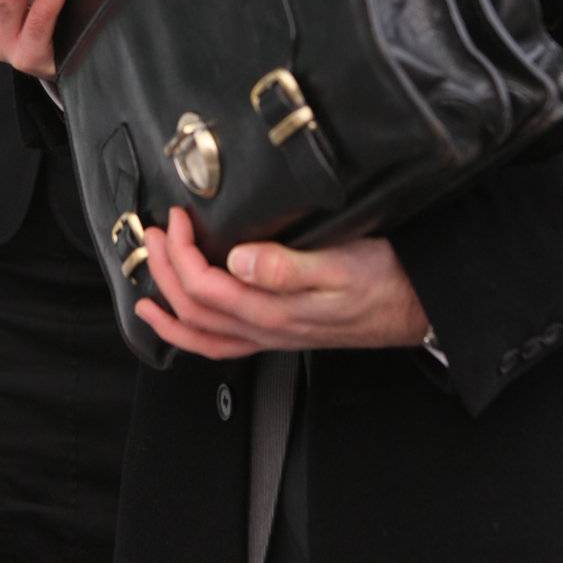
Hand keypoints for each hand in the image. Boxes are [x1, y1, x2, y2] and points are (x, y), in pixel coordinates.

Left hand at [134, 207, 429, 359]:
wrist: (416, 306)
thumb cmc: (384, 281)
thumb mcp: (341, 264)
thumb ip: (287, 267)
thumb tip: (239, 261)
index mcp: (274, 310)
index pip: (205, 286)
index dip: (181, 252)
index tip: (178, 218)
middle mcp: (265, 328)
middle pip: (194, 309)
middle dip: (164, 270)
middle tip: (153, 233)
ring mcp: (270, 336)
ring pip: (201, 333)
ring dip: (167, 305)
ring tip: (146, 281)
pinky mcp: (279, 333)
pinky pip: (221, 344)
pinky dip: (191, 334)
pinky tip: (180, 321)